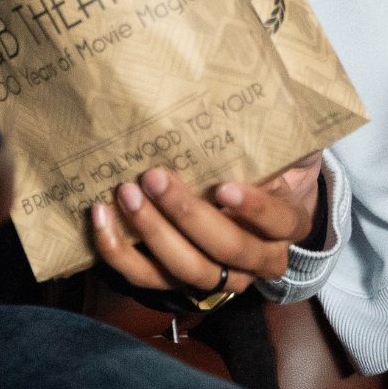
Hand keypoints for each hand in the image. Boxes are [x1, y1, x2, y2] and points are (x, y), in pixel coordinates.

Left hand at [91, 153, 324, 299]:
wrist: (248, 206)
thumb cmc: (261, 167)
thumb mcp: (280, 148)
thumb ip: (275, 137)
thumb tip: (262, 106)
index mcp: (285, 224)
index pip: (278, 222)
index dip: (254, 209)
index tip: (225, 187)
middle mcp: (257, 260)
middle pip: (228, 249)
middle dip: (188, 215)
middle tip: (155, 178)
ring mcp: (218, 277)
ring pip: (188, 270)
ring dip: (152, 233)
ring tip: (126, 195)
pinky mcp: (178, 282)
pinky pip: (148, 277)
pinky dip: (120, 252)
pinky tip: (102, 218)